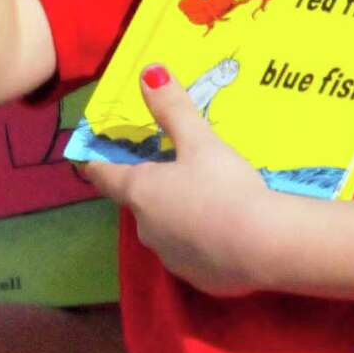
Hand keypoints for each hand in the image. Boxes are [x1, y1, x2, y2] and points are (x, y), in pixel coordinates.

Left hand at [82, 66, 282, 296]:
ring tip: (204, 201)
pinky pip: (192, 254)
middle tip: (171, 172)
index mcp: (140, 192)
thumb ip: (173, 109)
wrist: (264, 246)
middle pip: (139, 204)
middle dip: (151, 189)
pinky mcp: (198, 279)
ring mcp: (170, 258)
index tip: (89, 160)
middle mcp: (146, 228)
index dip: (97, 166)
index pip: (106, 177)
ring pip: (165, 231)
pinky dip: (201, 242)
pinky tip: (225, 234)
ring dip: (177, 217)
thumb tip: (148, 72)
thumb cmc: (224, 186)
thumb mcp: (201, 141)